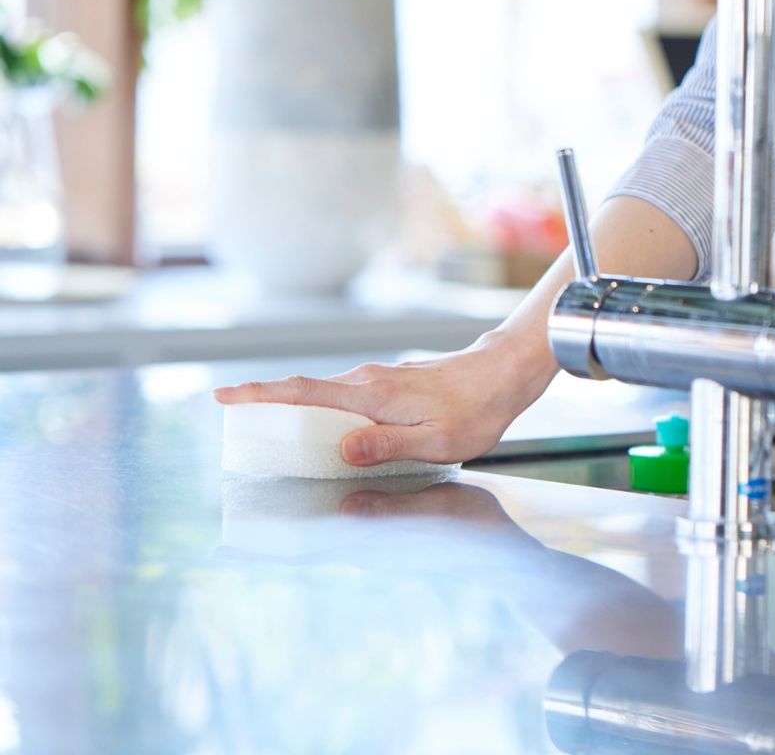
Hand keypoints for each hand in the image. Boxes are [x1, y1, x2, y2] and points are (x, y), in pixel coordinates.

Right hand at [212, 333, 554, 466]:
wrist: (503, 373)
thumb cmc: (475, 411)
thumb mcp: (436, 441)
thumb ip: (387, 445)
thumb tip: (342, 448)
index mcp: (372, 395)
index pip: (303, 392)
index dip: (259, 394)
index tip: (222, 397)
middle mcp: (368, 381)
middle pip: (304, 392)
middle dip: (265, 404)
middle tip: (232, 423)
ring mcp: (379, 378)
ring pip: (325, 394)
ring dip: (295, 410)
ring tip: (270, 435)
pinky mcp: (390, 383)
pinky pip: (345, 396)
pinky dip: (324, 410)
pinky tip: (327, 432)